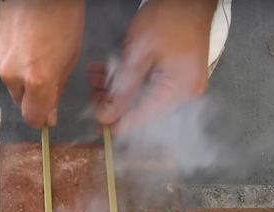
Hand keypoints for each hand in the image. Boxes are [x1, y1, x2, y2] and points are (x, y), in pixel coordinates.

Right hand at [0, 0, 84, 128]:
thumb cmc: (60, 15)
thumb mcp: (69, 58)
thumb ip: (56, 90)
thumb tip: (48, 114)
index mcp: (37, 79)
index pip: (32, 117)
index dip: (40, 119)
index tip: (45, 117)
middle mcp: (13, 73)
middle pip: (20, 100)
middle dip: (33, 93)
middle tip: (46, 72)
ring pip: (10, 82)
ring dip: (21, 74)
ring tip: (36, 50)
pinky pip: (1, 64)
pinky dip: (12, 59)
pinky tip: (24, 43)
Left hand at [89, 0, 217, 132]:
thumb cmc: (167, 21)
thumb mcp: (137, 58)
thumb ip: (121, 92)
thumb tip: (105, 117)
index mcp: (178, 91)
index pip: (143, 119)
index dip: (117, 124)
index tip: (96, 127)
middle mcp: (181, 92)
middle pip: (141, 107)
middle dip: (113, 102)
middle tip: (91, 96)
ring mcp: (178, 81)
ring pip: (140, 94)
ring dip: (115, 88)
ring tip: (94, 79)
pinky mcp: (171, 71)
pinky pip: (146, 82)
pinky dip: (126, 77)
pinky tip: (104, 71)